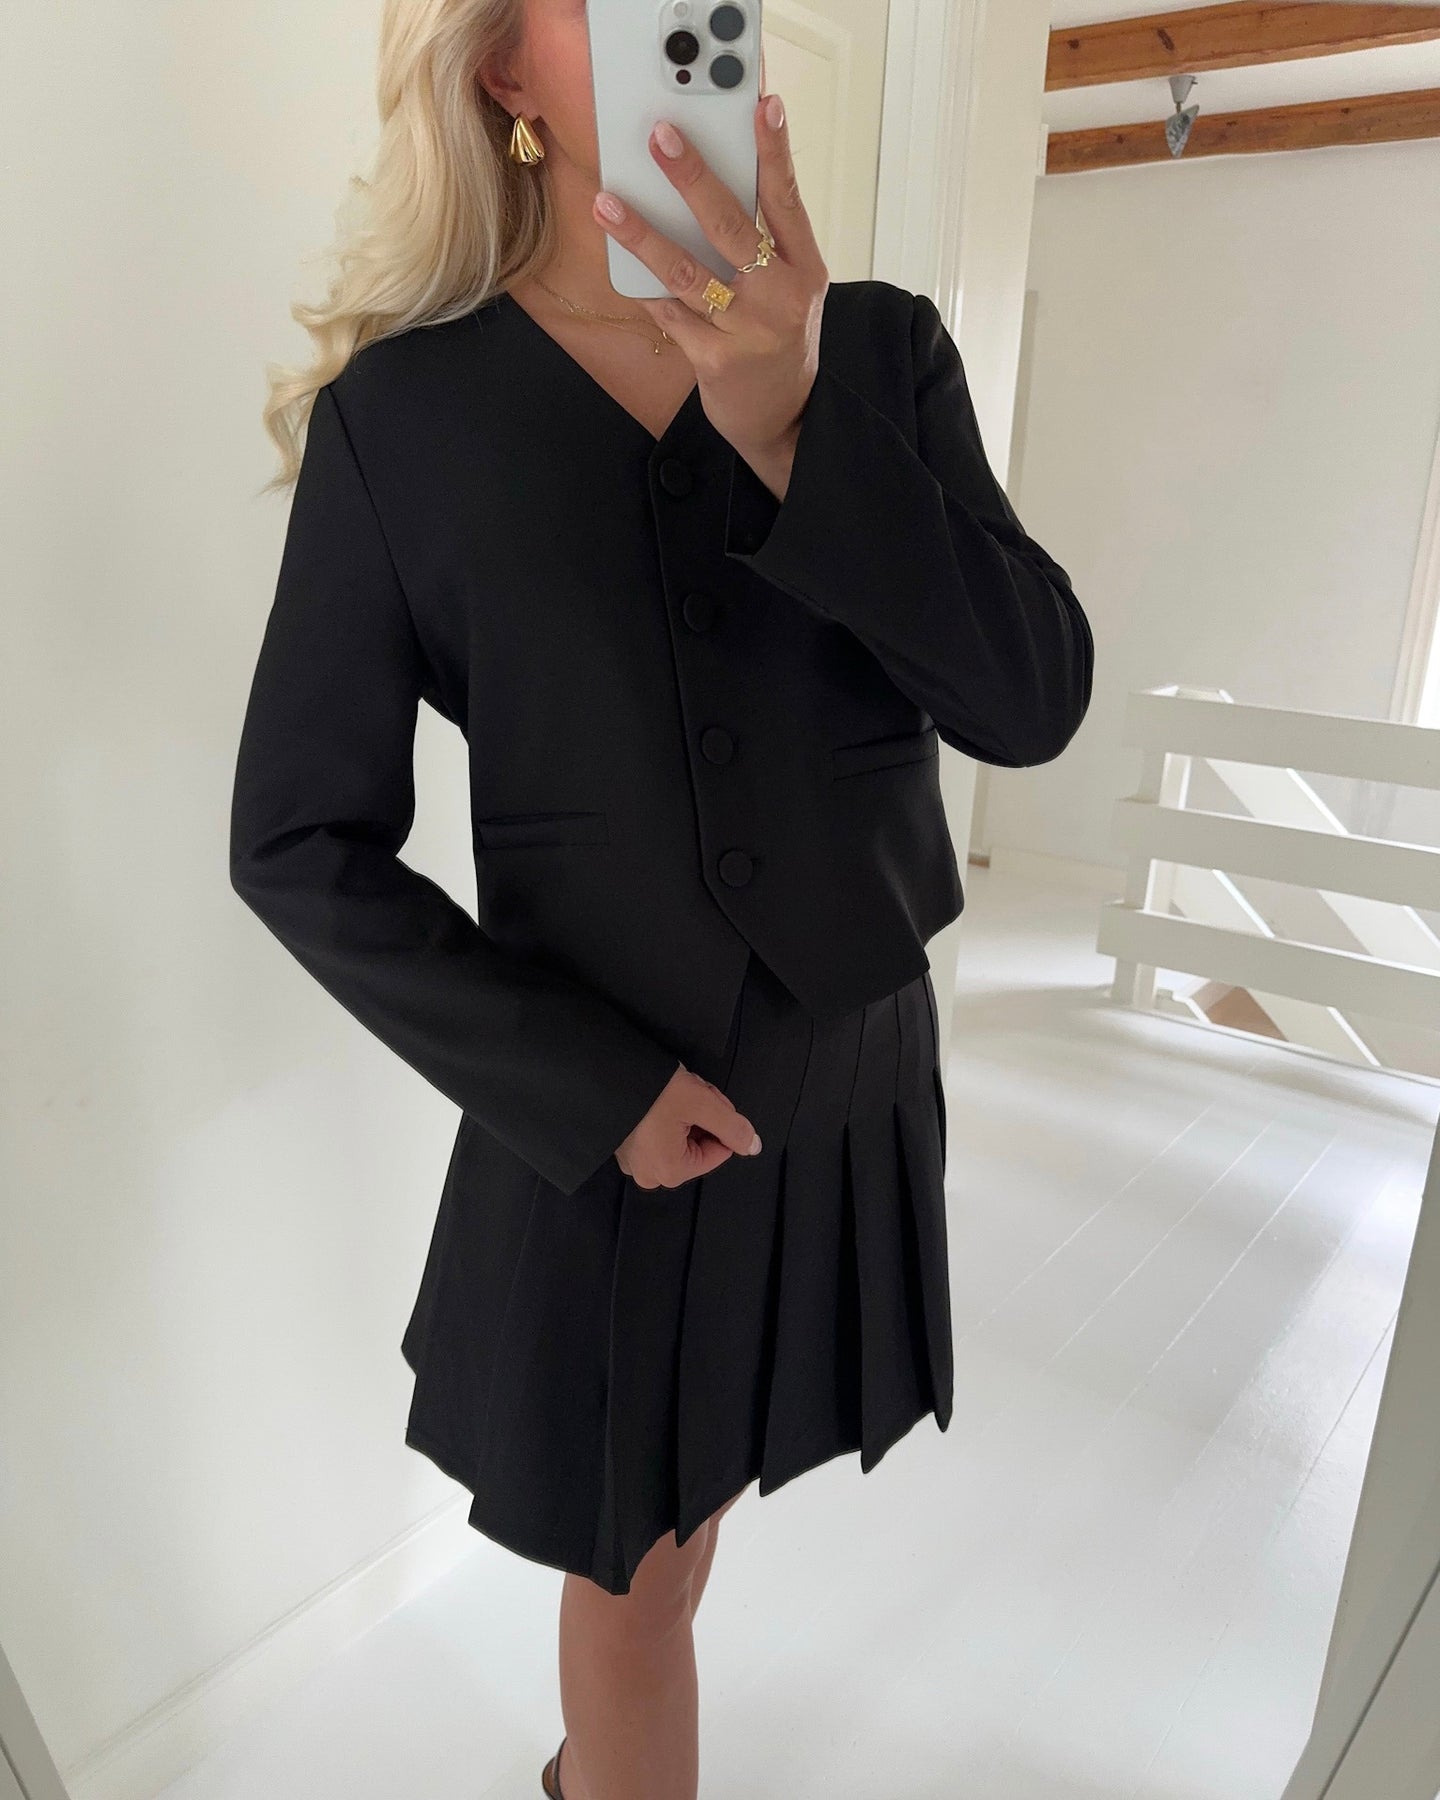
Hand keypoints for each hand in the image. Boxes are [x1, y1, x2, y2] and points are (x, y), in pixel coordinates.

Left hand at [591, 93, 828, 476]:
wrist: (786, 418)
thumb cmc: (781, 340)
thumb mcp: (792, 288)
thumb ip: (766, 242)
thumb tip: (714, 181)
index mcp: (805, 270)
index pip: (787, 199)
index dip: (774, 150)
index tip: (761, 104)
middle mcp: (781, 298)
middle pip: (731, 227)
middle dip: (692, 177)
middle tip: (660, 137)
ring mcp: (748, 332)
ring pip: (687, 272)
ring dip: (641, 234)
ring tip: (607, 202)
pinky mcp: (715, 362)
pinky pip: (669, 313)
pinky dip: (643, 287)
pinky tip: (619, 261)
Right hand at [615, 1063, 762, 1189]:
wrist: (607, 1071)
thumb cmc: (652, 1089)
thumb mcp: (702, 1103)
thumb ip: (733, 1127)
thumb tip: (752, 1146)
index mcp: (670, 1172)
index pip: (719, 1150)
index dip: (720, 1121)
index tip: (706, 1100)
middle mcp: (650, 1174)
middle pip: (698, 1145)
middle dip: (701, 1118)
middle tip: (689, 1093)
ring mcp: (634, 1162)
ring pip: (680, 1138)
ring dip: (685, 1115)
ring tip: (673, 1094)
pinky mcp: (623, 1147)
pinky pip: (658, 1136)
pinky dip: (665, 1117)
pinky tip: (659, 1099)